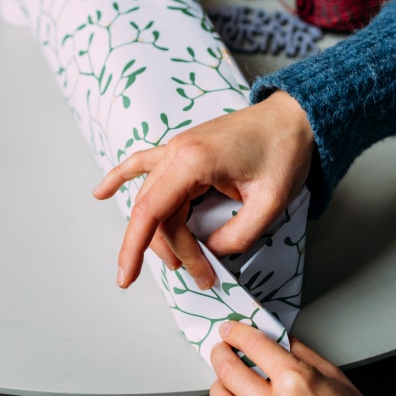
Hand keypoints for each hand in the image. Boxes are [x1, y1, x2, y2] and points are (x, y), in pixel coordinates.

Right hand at [92, 91, 314, 290]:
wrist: (294, 116)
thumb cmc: (284, 151)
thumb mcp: (270, 202)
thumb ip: (239, 234)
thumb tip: (212, 252)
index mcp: (193, 161)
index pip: (153, 213)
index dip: (136, 249)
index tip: (129, 279)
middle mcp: (176, 151)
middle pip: (156, 213)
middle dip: (171, 251)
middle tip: (202, 276)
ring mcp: (176, 148)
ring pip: (152, 199)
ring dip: (158, 233)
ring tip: (179, 262)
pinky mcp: (183, 149)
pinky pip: (142, 164)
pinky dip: (120, 178)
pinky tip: (100, 193)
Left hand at [178, 322, 388, 395]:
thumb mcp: (338, 378)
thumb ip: (303, 354)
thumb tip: (274, 337)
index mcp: (297, 381)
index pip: (252, 345)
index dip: (235, 333)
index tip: (229, 331)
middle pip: (229, 372)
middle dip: (220, 355)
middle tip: (221, 352)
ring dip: (216, 388)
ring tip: (222, 384)